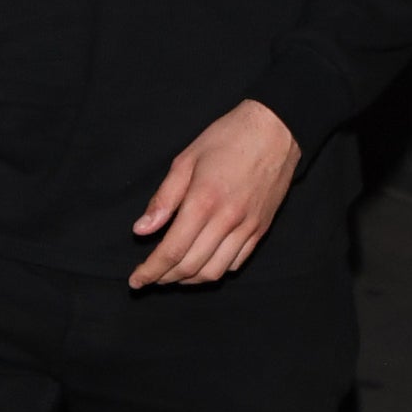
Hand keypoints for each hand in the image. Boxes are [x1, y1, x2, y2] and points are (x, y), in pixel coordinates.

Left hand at [129, 99, 299, 288]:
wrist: (276, 130)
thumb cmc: (226, 139)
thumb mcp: (185, 161)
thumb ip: (163, 199)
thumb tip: (141, 230)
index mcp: (203, 203)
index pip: (172, 251)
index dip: (150, 271)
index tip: (135, 281)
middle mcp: (227, 221)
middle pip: (191, 267)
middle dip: (165, 279)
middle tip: (149, 278)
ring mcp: (248, 227)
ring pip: (215, 271)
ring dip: (189, 280)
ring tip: (171, 276)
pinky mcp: (261, 229)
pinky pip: (236, 262)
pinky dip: (214, 271)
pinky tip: (200, 264)